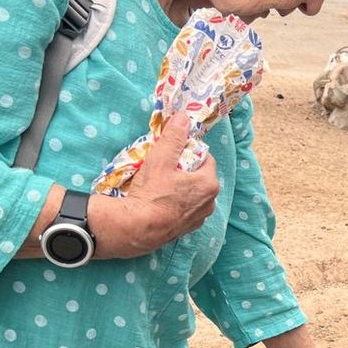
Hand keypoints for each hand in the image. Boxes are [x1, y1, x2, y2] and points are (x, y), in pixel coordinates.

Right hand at [90, 113, 219, 258]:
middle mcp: (210, 203)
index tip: (173, 152)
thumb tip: (183, 117)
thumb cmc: (152, 192)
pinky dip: (175, 204)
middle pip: (199, 177)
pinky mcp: (186, 230)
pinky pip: (184, 210)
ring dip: (180, 188)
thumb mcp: (161, 158)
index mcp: (209, 184)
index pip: (205, 158)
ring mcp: (199, 218)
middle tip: (163, 168)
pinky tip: (159, 202)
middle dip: (184, 170)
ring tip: (159, 186)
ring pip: (192, 195)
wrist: (138, 229)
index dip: (188, 152)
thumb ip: (173, 137)